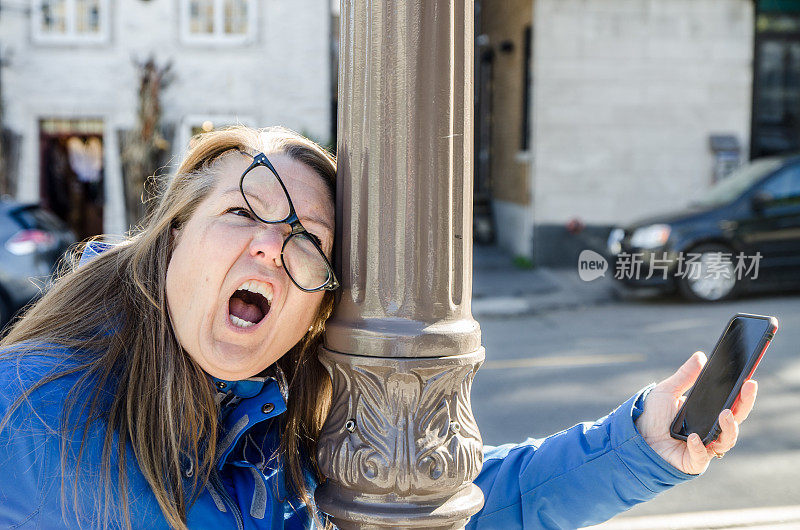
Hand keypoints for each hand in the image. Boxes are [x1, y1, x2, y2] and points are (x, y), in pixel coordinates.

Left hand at [634, 351, 757, 474]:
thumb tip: (700, 356)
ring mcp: (704, 447)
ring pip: (726, 441)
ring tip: (725, 414)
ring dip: (729, 428)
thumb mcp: (668, 391)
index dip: (743, 394)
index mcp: (708, 414)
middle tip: (748, 388)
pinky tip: (692, 437)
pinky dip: (698, 447)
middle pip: (735, 420)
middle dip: (744, 405)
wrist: (635, 435)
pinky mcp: (692, 462)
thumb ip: (684, 376)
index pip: (732, 404)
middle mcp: (710, 431)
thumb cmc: (652, 414)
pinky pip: (701, 457)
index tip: (750, 380)